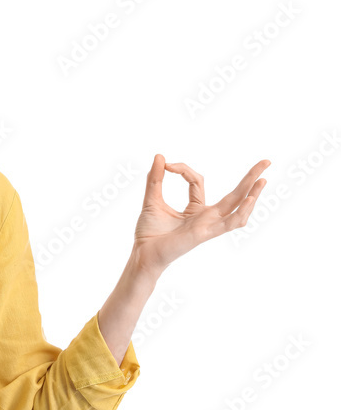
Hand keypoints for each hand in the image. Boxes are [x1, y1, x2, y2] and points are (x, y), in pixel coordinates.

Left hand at [132, 154, 270, 275]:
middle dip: (250, 178)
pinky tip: (249, 199)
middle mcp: (207, 217)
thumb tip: (160, 156)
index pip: (198, 182)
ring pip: (237, 207)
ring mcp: (208, 225)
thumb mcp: (152, 199)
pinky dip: (241, 212)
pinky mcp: (205, 233)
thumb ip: (156, 179)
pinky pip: (229, 223)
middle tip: (267, 161)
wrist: (143, 253)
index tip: (167, 165)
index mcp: (196, 210)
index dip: (184, 170)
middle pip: (234, 194)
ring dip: (252, 193)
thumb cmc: (149, 232)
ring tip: (263, 179)